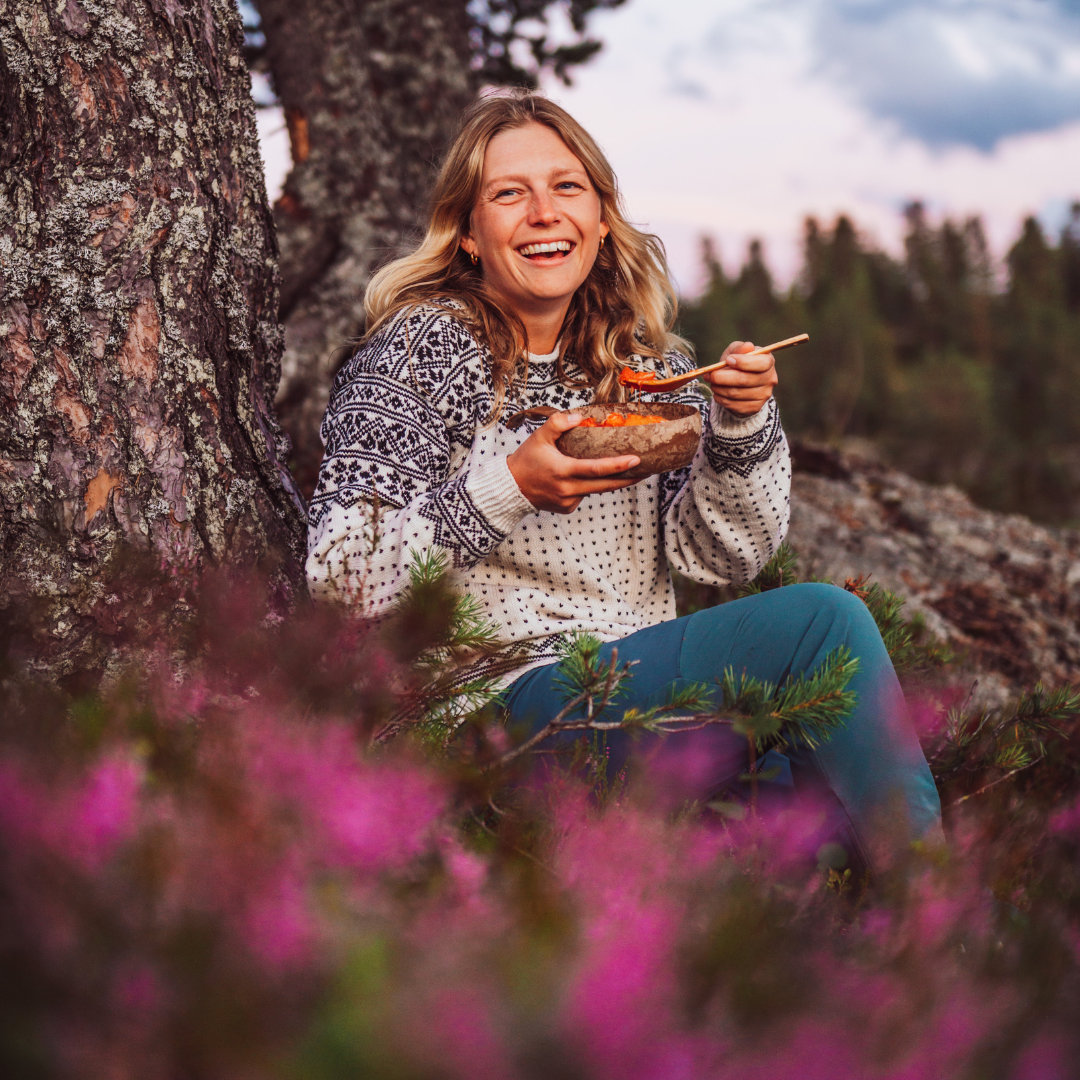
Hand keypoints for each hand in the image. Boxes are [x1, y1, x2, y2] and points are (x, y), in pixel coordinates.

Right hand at [507, 411, 640, 513]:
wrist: (511, 487)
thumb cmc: (526, 459)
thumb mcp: (539, 436)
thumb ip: (559, 423)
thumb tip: (580, 416)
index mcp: (562, 470)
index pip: (596, 469)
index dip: (618, 466)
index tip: (637, 460)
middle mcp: (567, 489)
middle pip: (605, 486)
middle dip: (628, 479)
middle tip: (646, 471)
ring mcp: (568, 501)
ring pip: (595, 491)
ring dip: (609, 481)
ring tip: (623, 471)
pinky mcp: (567, 508)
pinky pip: (583, 496)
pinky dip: (586, 486)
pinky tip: (579, 480)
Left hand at [704, 341, 777, 415]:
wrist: (740, 383)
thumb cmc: (737, 363)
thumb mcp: (736, 351)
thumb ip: (740, 348)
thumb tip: (747, 346)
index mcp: (768, 361)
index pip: (761, 363)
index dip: (743, 362)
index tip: (727, 360)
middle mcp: (770, 379)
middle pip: (744, 380)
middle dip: (722, 377)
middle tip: (709, 375)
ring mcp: (764, 395)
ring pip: (736, 393)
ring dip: (718, 388)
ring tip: (711, 383)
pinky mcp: (755, 408)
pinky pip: (733, 405)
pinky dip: (720, 398)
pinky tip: (717, 392)